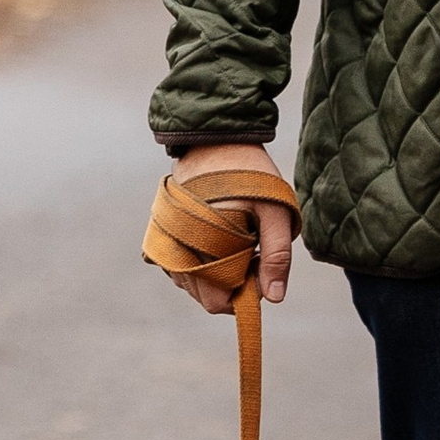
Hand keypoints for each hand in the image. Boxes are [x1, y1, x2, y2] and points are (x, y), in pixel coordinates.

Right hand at [165, 142, 293, 313]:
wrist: (217, 139)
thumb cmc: (251, 175)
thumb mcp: (276, 212)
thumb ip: (276, 256)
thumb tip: (274, 298)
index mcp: (206, 245)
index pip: (217, 301)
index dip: (243, 295)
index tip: (259, 271)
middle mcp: (178, 248)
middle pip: (203, 296)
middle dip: (230, 286)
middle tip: (251, 254)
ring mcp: (166, 241)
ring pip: (190, 284)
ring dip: (214, 276)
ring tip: (235, 243)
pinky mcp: (162, 233)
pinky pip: (178, 267)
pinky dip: (198, 265)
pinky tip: (217, 243)